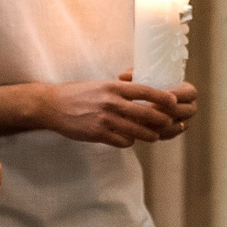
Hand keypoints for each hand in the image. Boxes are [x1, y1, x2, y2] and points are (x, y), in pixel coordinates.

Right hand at [39, 75, 195, 147]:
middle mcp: (111, 102)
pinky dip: (128, 141)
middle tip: (168, 123)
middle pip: (145, 113)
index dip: (162, 97)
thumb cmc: (79, 93)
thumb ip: (120, 89)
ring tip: (154, 136)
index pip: (144, 91)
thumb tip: (142, 92)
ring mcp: (104, 119)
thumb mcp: (101, 84)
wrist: (52, 105)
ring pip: (136, 131)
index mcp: (113, 87)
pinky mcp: (97, 134)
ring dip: (149, 135)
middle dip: (161, 120)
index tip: (174, 102)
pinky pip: (121, 141)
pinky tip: (129, 139)